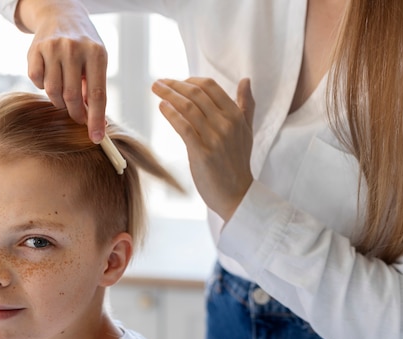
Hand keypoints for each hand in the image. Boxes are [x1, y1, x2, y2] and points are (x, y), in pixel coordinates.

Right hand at [17, 0, 107, 141]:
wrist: (60, 15)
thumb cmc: (84, 46)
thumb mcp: (97, 61)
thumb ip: (95, 89)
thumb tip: (95, 123)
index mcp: (96, 53)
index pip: (97, 95)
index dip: (96, 119)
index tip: (96, 138)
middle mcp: (74, 49)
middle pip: (72, 97)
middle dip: (76, 114)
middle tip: (78, 117)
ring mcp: (52, 48)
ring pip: (53, 92)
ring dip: (59, 100)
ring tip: (65, 91)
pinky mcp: (34, 49)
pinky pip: (37, 82)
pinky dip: (43, 86)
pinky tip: (51, 75)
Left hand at [152, 77, 254, 220]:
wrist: (236, 194)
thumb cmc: (238, 162)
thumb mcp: (246, 131)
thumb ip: (246, 105)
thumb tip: (245, 80)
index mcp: (236, 115)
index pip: (211, 87)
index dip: (191, 80)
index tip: (177, 82)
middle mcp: (226, 123)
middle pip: (196, 94)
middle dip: (174, 85)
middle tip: (159, 82)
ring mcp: (214, 138)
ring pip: (188, 107)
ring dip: (168, 95)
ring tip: (156, 89)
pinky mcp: (202, 153)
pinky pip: (184, 127)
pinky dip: (171, 114)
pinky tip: (162, 107)